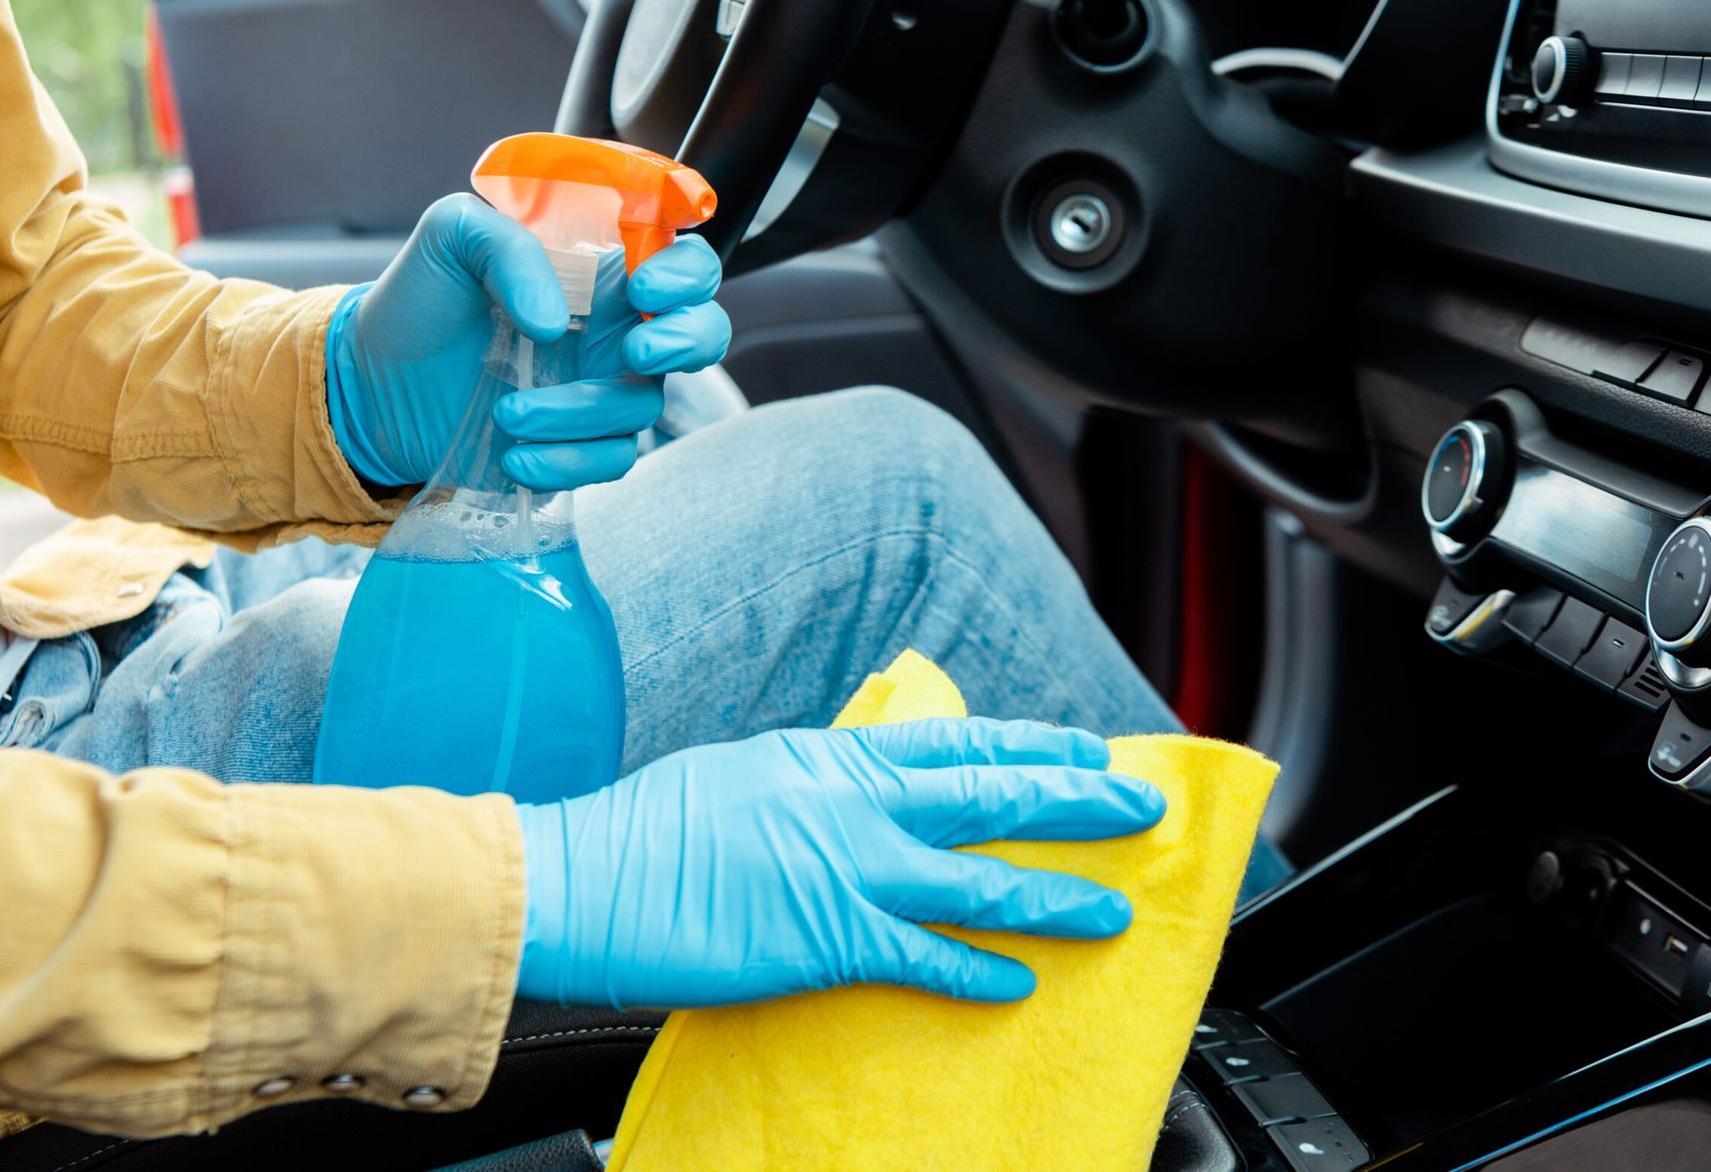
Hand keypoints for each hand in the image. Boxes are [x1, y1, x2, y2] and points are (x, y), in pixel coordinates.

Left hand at [325, 192, 730, 489]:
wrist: (371, 384)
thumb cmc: (418, 301)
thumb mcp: (451, 237)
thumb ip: (506, 243)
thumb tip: (556, 320)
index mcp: (600, 272)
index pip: (683, 262)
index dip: (687, 271)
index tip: (644, 283)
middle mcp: (614, 329)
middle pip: (704, 333)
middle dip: (689, 339)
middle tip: (638, 349)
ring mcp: (600, 390)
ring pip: (642, 406)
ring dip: (580, 413)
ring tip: (509, 411)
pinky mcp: (579, 445)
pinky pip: (610, 460)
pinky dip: (566, 462)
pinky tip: (513, 456)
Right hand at [515, 719, 1165, 1008]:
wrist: (583, 877)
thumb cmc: (649, 830)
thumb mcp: (747, 774)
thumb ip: (817, 783)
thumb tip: (859, 788)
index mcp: (831, 758)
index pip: (958, 742)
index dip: (1032, 744)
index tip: (1088, 746)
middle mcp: (851, 803)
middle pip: (991, 796)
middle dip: (1075, 800)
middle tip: (1140, 807)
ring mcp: (846, 869)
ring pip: (979, 878)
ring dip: (1054, 893)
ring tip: (1110, 908)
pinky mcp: (827, 939)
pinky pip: (925, 957)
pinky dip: (978, 969)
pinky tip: (1019, 981)